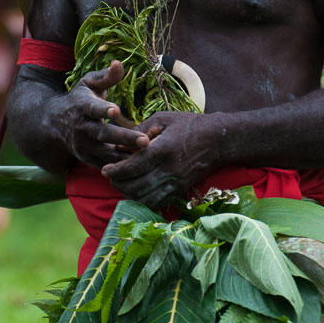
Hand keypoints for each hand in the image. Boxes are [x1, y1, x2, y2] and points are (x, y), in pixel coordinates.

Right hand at [52, 60, 149, 167]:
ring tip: (148, 154)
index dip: (103, 109)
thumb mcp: (88, 83)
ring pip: (105, 153)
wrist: (53, 123)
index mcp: (82, 105)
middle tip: (145, 141)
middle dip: (124, 138)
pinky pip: (106, 165)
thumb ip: (106, 76)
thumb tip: (119, 63)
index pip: (92, 107)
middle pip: (103, 134)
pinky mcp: (87, 159)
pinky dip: (121, 166)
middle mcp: (81, 127)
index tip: (116, 110)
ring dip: (126, 155)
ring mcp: (83, 146)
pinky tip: (141, 163)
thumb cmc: (78, 99)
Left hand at [101, 111, 220, 207]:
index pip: (133, 166)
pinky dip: (143, 201)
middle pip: (135, 186)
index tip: (105, 169)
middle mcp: (168, 170)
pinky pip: (157, 203)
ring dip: (128, 194)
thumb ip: (140, 129)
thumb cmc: (189, 124)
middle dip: (118, 183)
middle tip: (111, 176)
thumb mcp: (163, 118)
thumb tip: (120, 143)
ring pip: (144, 198)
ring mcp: (176, 183)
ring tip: (122, 183)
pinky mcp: (180, 191)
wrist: (218, 140)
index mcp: (163, 149)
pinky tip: (137, 191)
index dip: (115, 170)